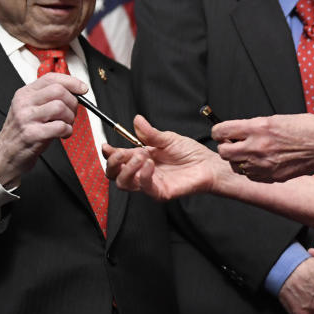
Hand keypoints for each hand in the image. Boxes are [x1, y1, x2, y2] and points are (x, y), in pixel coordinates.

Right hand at [0, 73, 86, 186]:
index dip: (71, 82)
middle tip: (72, 113)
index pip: (51, 78)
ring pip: (60, 107)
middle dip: (73, 102)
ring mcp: (26, 118)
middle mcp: (24, 103)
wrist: (6, 154)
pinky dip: (68, 130)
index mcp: (25, 93)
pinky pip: (60, 126)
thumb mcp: (31, 108)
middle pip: (58, 91)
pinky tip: (63, 134)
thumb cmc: (23, 131)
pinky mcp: (31, 134)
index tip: (83, 89)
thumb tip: (76, 91)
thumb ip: (49, 98)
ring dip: (70, 117)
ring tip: (66, 125)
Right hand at [104, 115, 225, 200]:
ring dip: (127, 168)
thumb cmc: (191, 153)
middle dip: (113, 162)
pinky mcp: (160, 192)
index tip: (106, 146)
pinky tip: (150, 164)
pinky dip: (143, 175)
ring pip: (124, 184)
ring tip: (141, 156)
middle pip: (114, 174)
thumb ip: (150, 132)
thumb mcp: (168, 138)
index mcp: (142, 157)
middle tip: (123, 153)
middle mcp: (142, 172)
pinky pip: (144, 187)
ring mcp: (150, 183)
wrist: (208, 164)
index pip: (118, 158)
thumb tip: (136, 120)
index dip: (109, 153)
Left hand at [213, 114, 313, 181]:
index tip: (223, 132)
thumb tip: (239, 131)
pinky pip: (251, 176)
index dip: (220, 131)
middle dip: (226, 148)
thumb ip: (255, 126)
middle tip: (234, 144)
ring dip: (238, 160)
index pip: (221, 131)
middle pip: (223, 152)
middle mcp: (257, 147)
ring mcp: (264, 164)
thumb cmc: (306, 128)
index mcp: (258, 127)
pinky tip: (262, 162)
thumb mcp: (276, 119)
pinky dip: (252, 170)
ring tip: (251, 153)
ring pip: (235, 166)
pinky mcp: (271, 177)